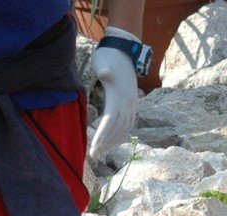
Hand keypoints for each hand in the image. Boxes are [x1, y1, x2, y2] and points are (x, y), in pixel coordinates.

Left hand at [89, 30, 140, 160]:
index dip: (102, 135)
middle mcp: (128, 102)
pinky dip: (121, 135)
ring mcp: (132, 103)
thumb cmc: (110, 56)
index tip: (93, 148)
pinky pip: (129, 123)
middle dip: (106, 143)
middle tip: (94, 156)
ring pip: (124, 128)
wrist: (125, 49)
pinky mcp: (132, 103)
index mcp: (119, 96)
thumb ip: (105, 71)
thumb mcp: (104, 62)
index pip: (110, 120)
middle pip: (117, 128)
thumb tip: (105, 74)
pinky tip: (114, 142)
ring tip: (103, 152)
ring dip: (114, 142)